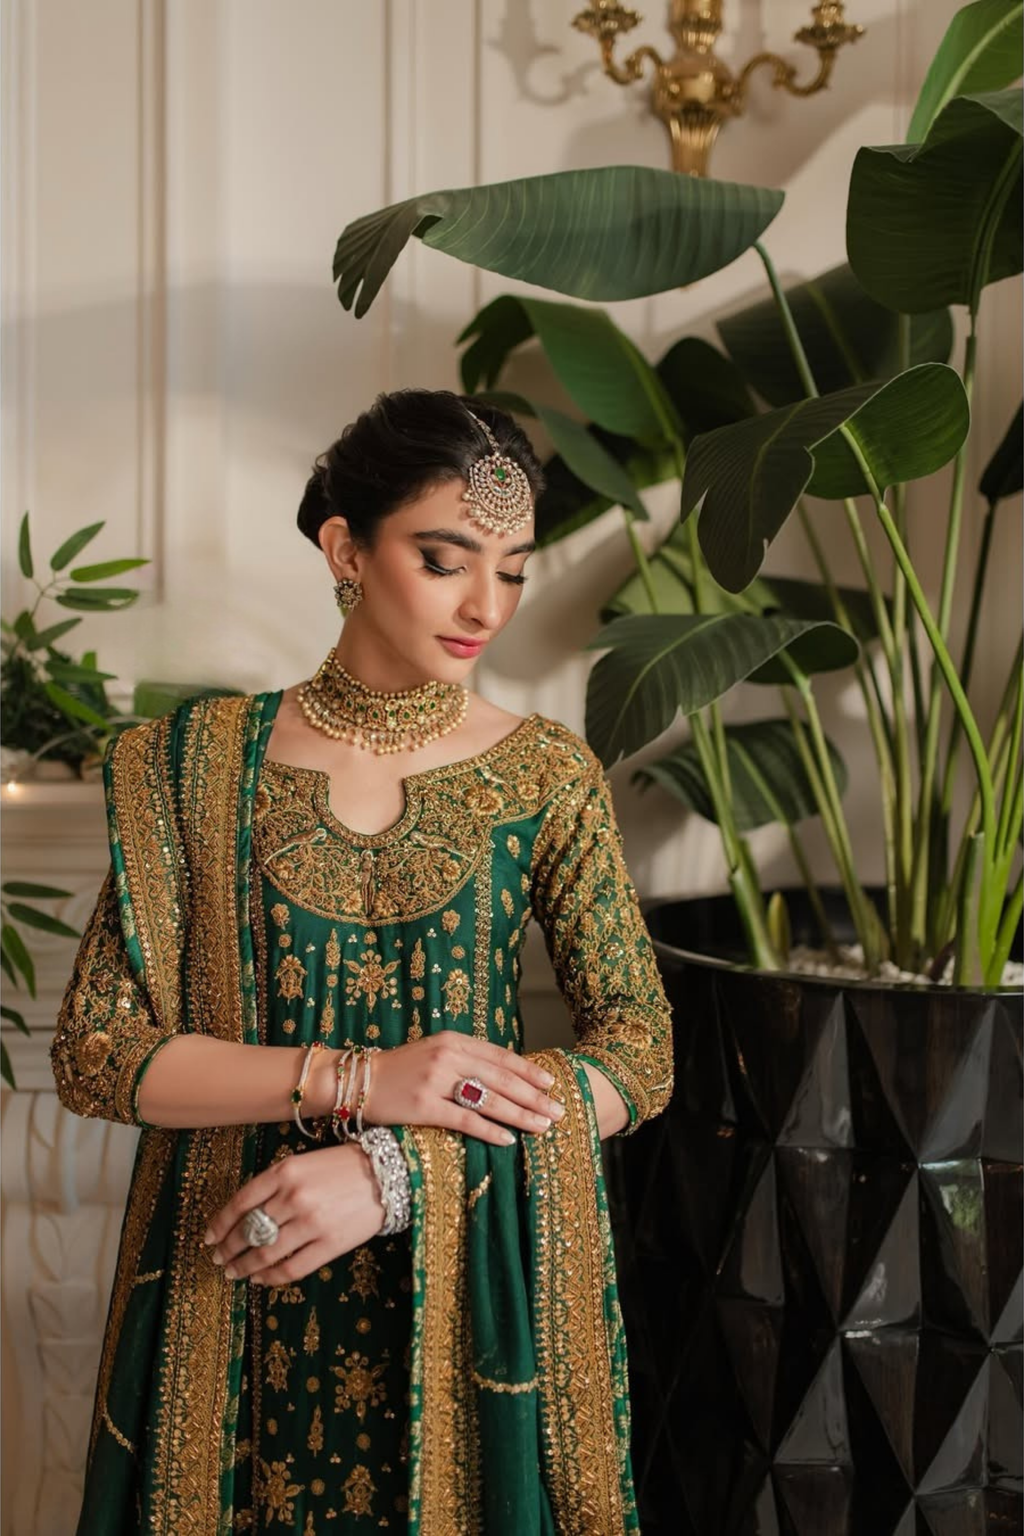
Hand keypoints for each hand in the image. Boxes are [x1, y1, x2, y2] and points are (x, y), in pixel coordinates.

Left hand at [204, 1142, 383, 1285]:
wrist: (388, 1175)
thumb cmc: (343, 1166)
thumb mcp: (304, 1163)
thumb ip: (275, 1184)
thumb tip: (244, 1215)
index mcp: (284, 1171)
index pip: (240, 1202)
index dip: (220, 1224)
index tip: (209, 1238)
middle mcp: (293, 1197)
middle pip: (249, 1230)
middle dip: (228, 1248)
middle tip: (218, 1259)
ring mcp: (311, 1223)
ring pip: (265, 1253)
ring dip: (244, 1266)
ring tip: (234, 1273)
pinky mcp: (329, 1244)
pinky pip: (291, 1268)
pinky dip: (271, 1278)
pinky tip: (261, 1279)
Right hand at [363, 1030, 564, 1147]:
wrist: (356, 1079)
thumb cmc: (400, 1070)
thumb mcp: (435, 1052)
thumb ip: (466, 1059)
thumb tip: (506, 1076)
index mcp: (454, 1040)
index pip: (501, 1056)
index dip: (529, 1072)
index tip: (551, 1085)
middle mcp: (448, 1056)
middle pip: (502, 1079)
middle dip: (534, 1097)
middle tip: (559, 1111)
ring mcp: (435, 1081)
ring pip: (489, 1099)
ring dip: (520, 1115)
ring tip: (543, 1126)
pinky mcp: (423, 1106)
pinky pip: (465, 1119)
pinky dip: (489, 1130)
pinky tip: (508, 1140)